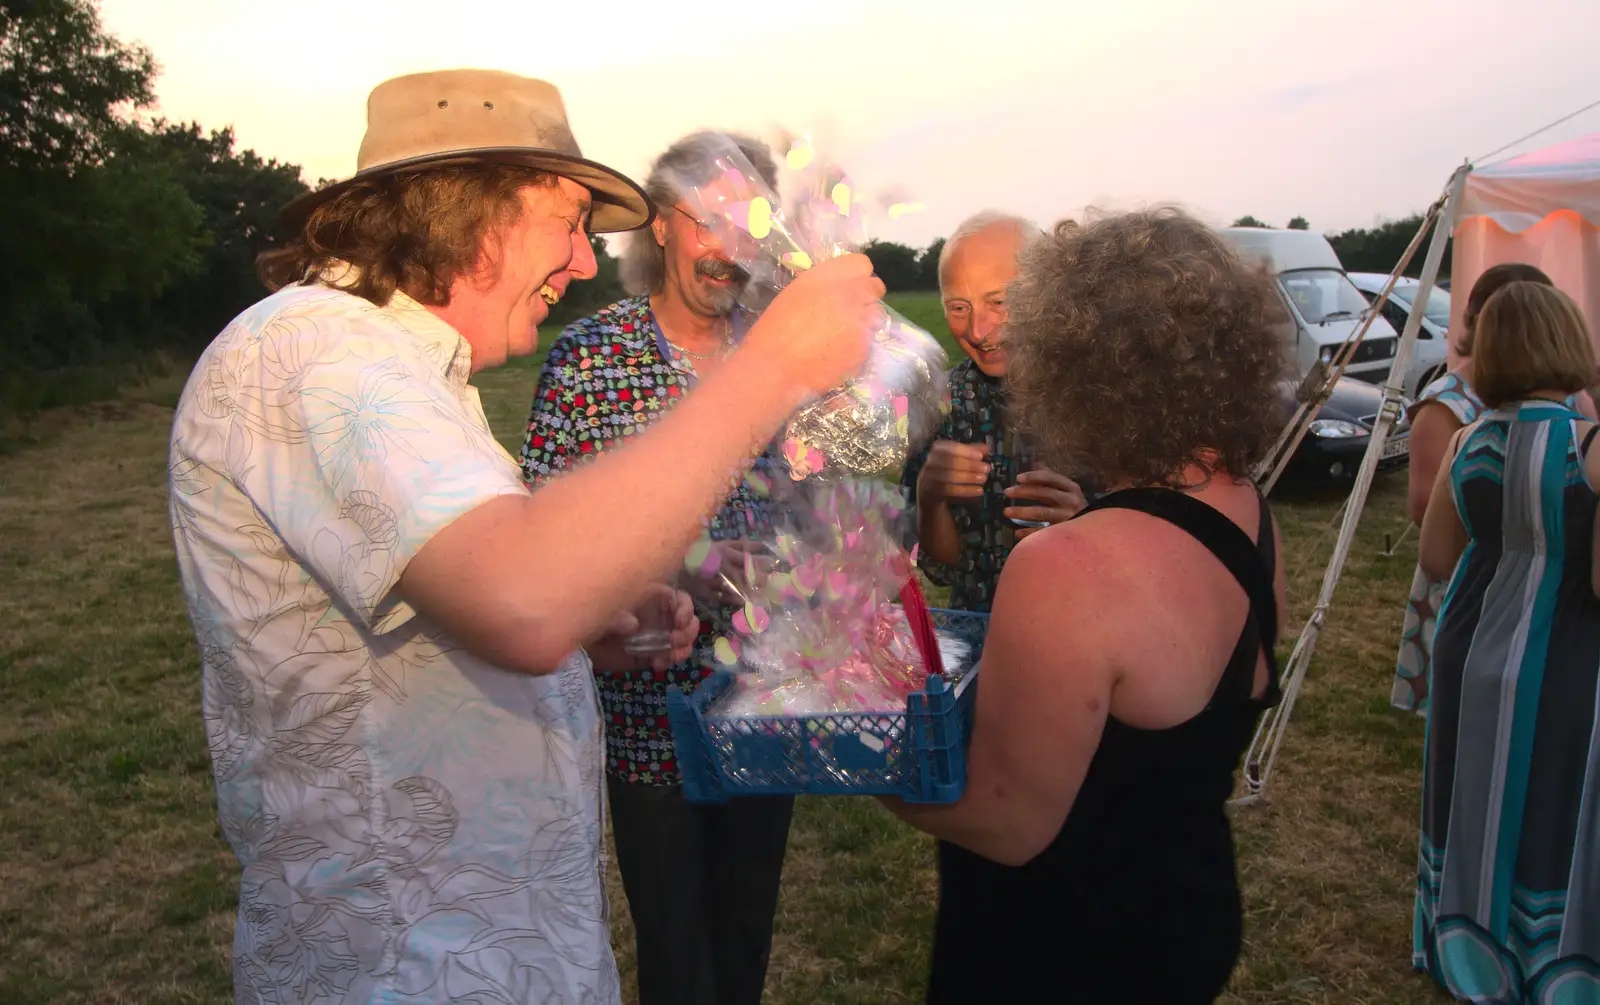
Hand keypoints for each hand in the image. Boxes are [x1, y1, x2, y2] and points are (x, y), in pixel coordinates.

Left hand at [588, 584, 699, 670]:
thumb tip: (633, 626)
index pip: (679, 599)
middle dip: (688, 631)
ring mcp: (656, 636)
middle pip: (688, 620)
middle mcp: (658, 615)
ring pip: (683, 640)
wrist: (578, 638)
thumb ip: (617, 615)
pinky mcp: (650, 654)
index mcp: (652, 597)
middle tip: (675, 640)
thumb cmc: (593, 613)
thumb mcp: (602, 607)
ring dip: (683, 648)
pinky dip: (668, 661)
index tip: (679, 621)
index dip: (685, 608)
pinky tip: (657, 664)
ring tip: (671, 655)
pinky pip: (668, 657)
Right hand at [682, 540, 774, 605]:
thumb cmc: (701, 552)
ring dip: (750, 590)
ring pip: (736, 587)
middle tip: (775, 581)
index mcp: (724, 553)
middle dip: (760, 578)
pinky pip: (723, 597)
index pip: (747, 558)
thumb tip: (760, 545)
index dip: (761, 562)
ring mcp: (714, 581)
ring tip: (765, 592)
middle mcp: (721, 567)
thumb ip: (739, 545)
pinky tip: (746, 602)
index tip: (774, 565)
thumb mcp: (720, 544)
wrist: (676, 565)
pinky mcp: (707, 593)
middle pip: (744, 573)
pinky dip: (735, 599)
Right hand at [743, 254, 885, 397]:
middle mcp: (847, 293)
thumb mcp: (795, 295)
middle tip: (851, 313)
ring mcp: (859, 320)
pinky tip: (839, 355)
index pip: (861, 264)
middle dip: (866, 298)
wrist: (773, 368)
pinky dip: (859, 347)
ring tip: (845, 336)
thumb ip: (822, 288)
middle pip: (875, 287)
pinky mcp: (864, 346)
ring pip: (877, 315)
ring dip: (866, 322)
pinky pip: (870, 341)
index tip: (850, 288)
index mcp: (825, 276)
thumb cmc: (773, 332)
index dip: (857, 277)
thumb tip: (837, 292)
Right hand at [916, 440, 989, 505]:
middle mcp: (930, 463)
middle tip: (986, 468)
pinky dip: (966, 490)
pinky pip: (950, 491)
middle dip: (970, 465)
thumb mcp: (957, 459)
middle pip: (950, 462)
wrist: (929, 493)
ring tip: (983, 478)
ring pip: (949, 476)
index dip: (965, 451)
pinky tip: (978, 490)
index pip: (949, 447)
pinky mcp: (932, 492)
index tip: (980, 456)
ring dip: (969, 477)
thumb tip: (986, 448)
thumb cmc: (945, 471)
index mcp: (937, 450)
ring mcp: (929, 478)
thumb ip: (970, 452)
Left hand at [1004, 468, 1085, 538]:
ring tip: (1006, 511)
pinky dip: (1028, 532)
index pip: (1051, 478)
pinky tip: (1016, 532)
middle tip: (1007, 492)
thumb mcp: (1068, 490)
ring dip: (1022, 511)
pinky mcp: (1063, 532)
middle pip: (1044, 493)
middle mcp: (1070, 500)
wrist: (1095, 530)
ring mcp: (1067, 517)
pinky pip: (1042, 531)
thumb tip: (1038, 463)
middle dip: (1023, 492)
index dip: (1033, 476)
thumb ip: (1052, 478)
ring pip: (1041, 512)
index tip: (1018, 478)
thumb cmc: (1076, 507)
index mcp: (1071, 488)